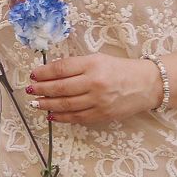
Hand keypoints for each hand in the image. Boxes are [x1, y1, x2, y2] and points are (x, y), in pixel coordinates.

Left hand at [27, 53, 161, 124]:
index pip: (61, 69)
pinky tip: (51, 115)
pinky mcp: (102, 114)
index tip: (33, 75)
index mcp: (93, 64)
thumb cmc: (119, 69)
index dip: (44, 73)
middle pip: (60, 88)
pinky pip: (77, 117)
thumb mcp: (98, 59)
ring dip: (47, 104)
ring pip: (66, 104)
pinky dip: (61, 117)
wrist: (147, 84)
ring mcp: (98, 101)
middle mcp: (95, 82)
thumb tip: (50, 73)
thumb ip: (76, 66)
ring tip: (36, 103)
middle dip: (41, 89)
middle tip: (29, 90)